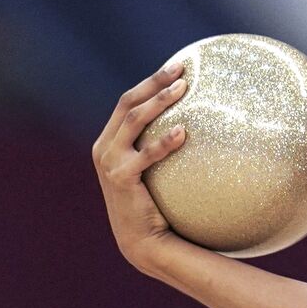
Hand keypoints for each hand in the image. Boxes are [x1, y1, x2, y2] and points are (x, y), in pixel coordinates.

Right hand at [91, 61, 190, 271]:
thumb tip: (202, 125)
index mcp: (110, 141)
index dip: (150, 82)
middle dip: (154, 83)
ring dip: (159, 101)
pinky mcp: (120, 178)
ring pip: (133, 120)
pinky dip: (164, 141)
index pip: (127, 101)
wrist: (143, 240)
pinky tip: (184, 132)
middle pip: (128, 103)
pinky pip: (145, 154)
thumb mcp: (155, 170)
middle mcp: (104, 147)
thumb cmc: (156, 203)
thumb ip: (162, 147)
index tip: (178, 66)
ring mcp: (109, 162)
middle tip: (183, 70)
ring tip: (184, 88)